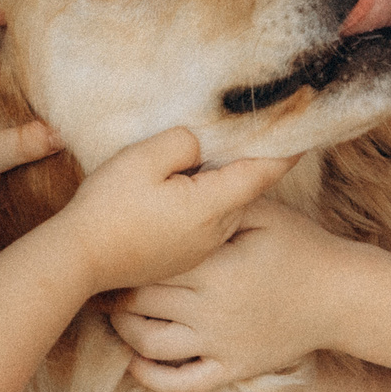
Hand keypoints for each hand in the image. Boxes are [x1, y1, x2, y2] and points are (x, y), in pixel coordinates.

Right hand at [39, 127, 291, 296]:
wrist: (81, 260)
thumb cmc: (109, 208)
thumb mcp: (143, 158)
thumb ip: (181, 143)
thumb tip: (199, 145)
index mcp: (213, 205)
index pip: (263, 172)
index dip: (287, 149)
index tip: (309, 131)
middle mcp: (216, 231)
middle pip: (246, 189)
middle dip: (252, 164)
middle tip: (259, 134)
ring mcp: (201, 248)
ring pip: (227, 208)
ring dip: (227, 185)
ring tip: (215, 161)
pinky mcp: (184, 257)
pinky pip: (208, 224)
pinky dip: (208, 204)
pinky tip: (186, 192)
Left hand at [105, 194, 379, 391]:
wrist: (341, 298)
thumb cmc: (303, 247)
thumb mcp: (264, 213)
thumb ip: (220, 200)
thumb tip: (181, 179)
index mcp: (217, 267)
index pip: (152, 264)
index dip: (124, 258)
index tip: (107, 250)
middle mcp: (212, 310)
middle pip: (141, 303)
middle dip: (114, 293)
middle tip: (100, 281)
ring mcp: (221, 344)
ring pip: (151, 345)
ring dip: (124, 332)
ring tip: (115, 315)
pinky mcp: (233, 368)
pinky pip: (183, 382)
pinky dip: (152, 377)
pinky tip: (136, 362)